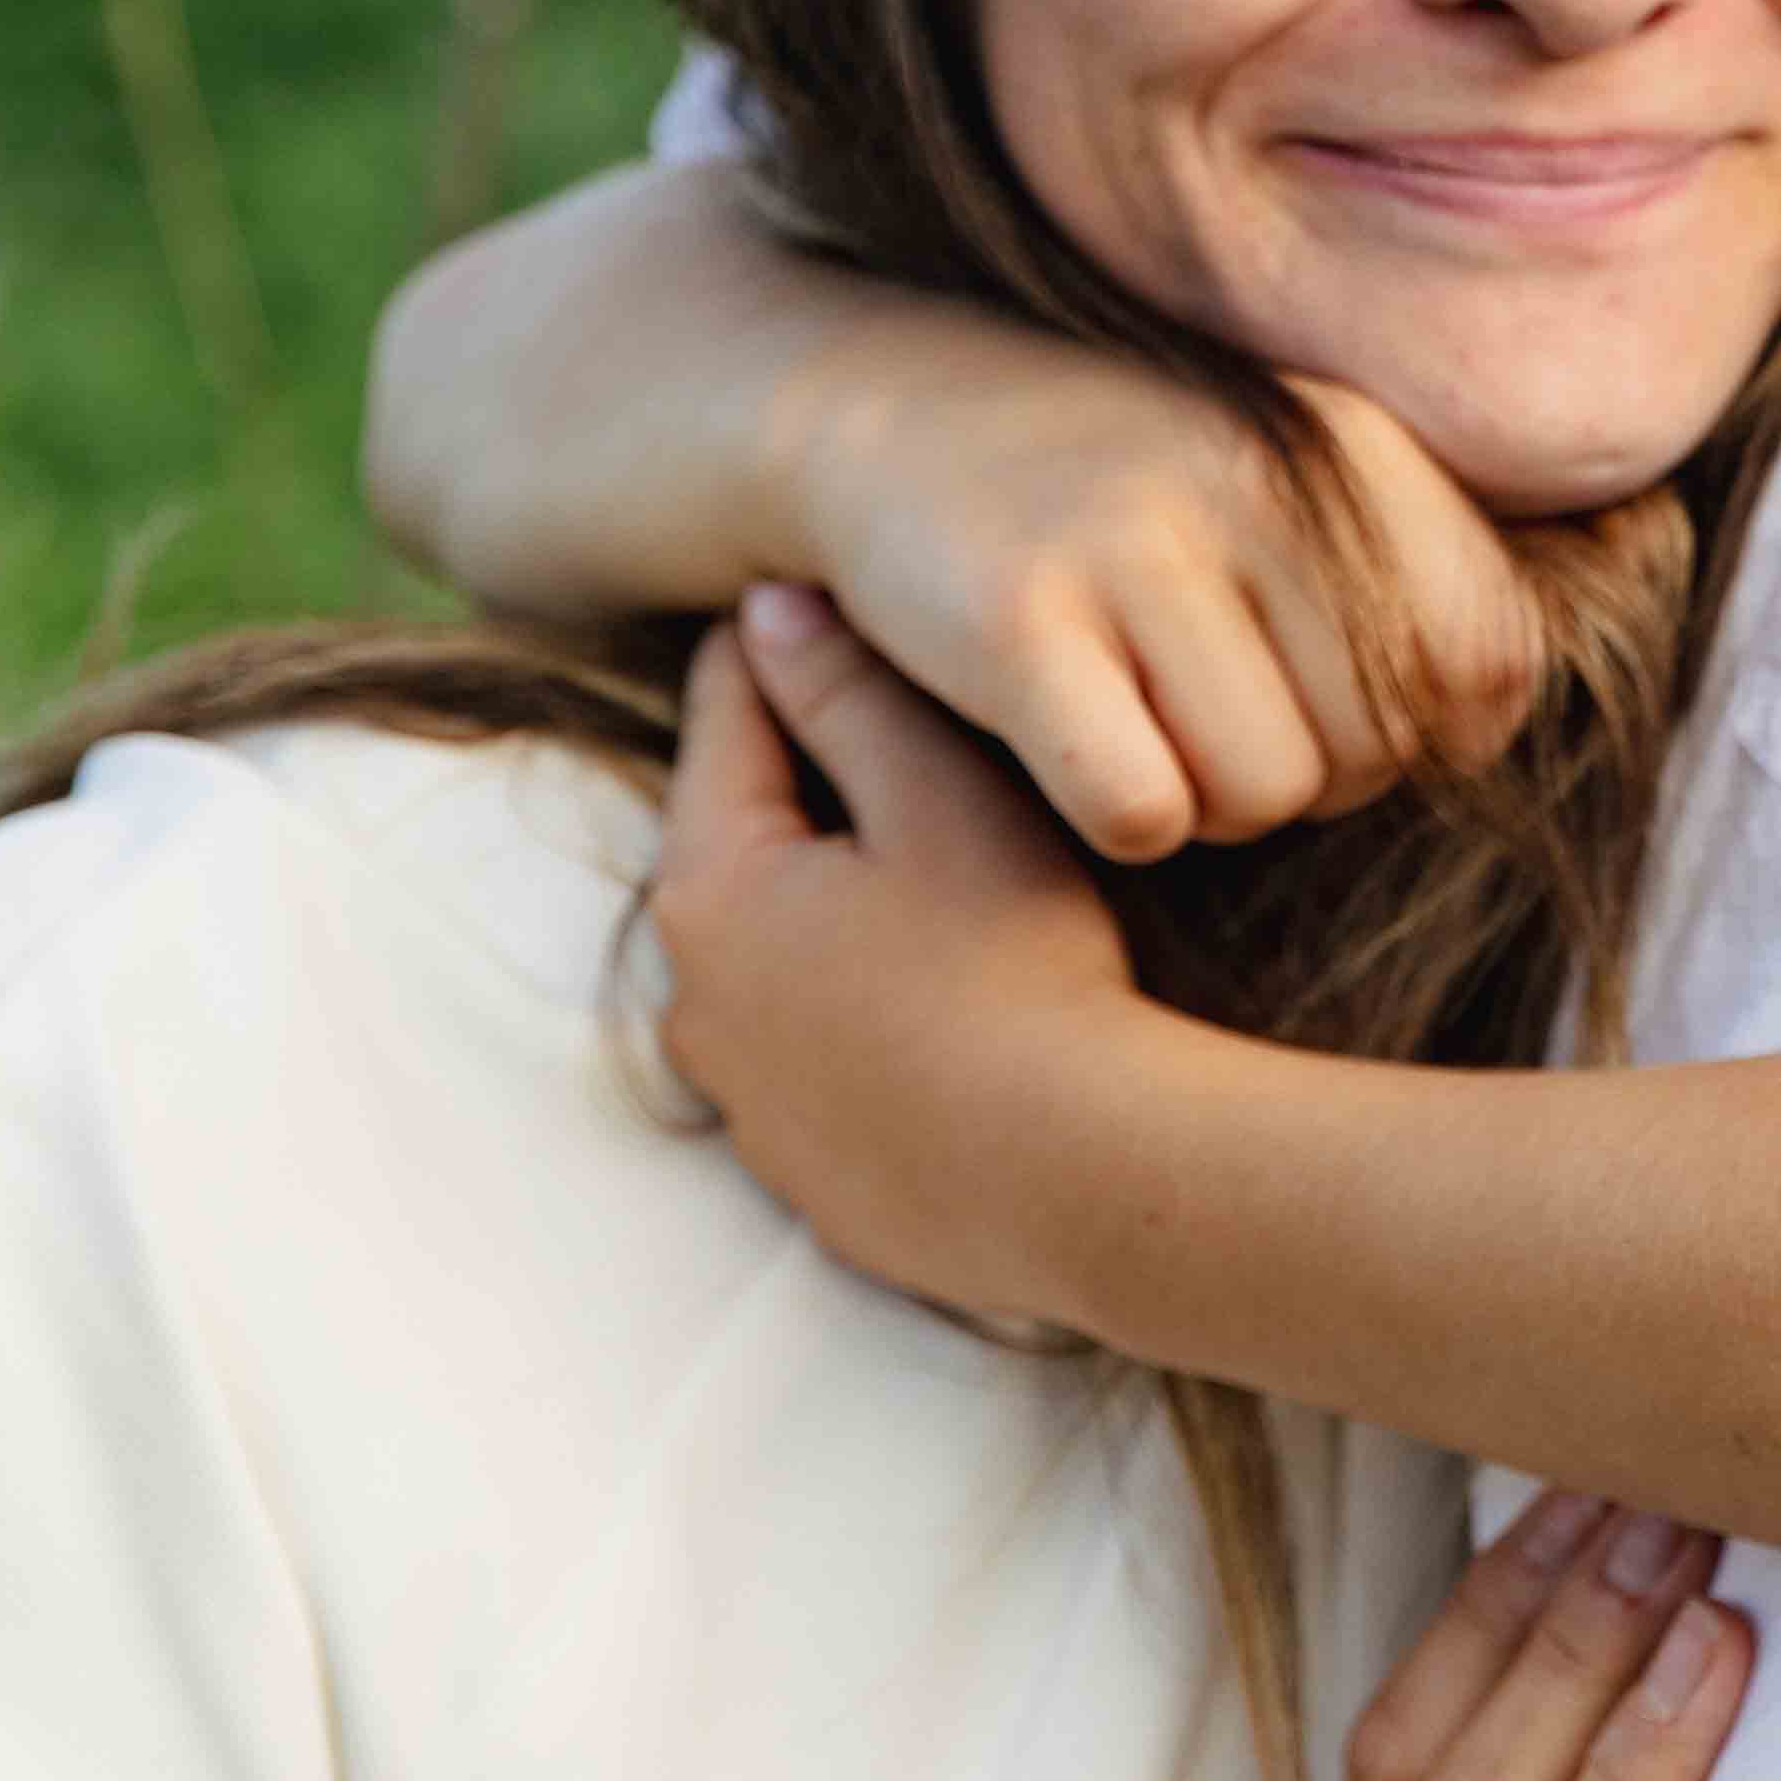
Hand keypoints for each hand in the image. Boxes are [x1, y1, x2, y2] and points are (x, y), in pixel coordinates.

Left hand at [644, 588, 1152, 1321]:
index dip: (779, 647)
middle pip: (739, 847)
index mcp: (711, 889)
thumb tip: (768, 610)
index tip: (823, 600)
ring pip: (775, 965)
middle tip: (899, 732)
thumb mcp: (940, 795)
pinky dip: (860, 1023)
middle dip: (804, 786)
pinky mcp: (808, 1179)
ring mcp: (748, 1106)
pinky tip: (945, 1010)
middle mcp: (696, 1004)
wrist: (1085, 1180)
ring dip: (829, 914)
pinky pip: (818, 1066)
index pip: (723, 719)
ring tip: (933, 881)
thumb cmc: (1019, 964)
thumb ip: (847, 692)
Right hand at [780, 321, 1561, 863]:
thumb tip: (1481, 739)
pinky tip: (1071, 735)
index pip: (1489, 660)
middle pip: (1373, 752)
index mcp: (1349, 442)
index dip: (1428, 733)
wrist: (889, 405)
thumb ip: (1410, 586)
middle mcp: (1259, 477)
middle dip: (1302, 775)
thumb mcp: (1285, 486)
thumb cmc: (1123, 490)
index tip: (1333, 705)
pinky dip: (1115, 815)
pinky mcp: (1017, 620)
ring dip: (1207, 800)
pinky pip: (1142, 813)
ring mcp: (1135, 542)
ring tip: (1142, 713)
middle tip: (1204, 704)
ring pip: (1263, 795)